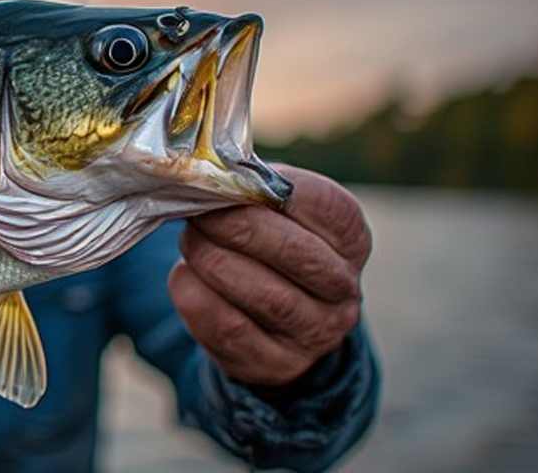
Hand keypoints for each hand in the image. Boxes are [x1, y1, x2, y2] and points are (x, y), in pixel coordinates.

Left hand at [170, 165, 371, 386]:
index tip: (229, 181)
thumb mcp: (279, 214)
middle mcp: (344, 290)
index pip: (325, 207)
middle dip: (236, 226)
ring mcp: (315, 334)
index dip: (271, 190)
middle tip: (198, 212)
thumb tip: (214, 173)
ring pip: (265, 295)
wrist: (272, 324)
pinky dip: (198, 297)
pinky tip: (185, 276)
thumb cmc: (271, 247)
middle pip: (295, 253)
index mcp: (352, 240)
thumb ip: (256, 191)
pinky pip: (229, 329)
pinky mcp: (274, 363)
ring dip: (214, 260)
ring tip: (190, 241)